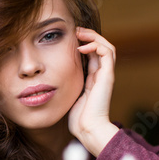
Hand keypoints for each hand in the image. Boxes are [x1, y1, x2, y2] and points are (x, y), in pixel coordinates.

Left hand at [68, 27, 118, 156]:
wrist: (88, 129)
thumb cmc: (77, 119)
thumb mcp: (68, 97)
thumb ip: (66, 87)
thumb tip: (50, 81)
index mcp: (93, 79)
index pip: (92, 54)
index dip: (83, 43)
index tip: (69, 38)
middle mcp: (101, 75)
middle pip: (101, 47)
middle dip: (89, 36)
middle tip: (75, 31)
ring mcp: (106, 75)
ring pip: (107, 46)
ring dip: (94, 36)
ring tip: (79, 34)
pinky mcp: (108, 76)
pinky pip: (107, 53)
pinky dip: (95, 46)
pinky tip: (81, 47)